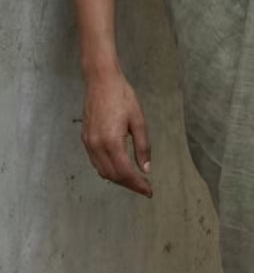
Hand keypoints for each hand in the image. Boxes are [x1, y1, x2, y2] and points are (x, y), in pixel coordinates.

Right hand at [81, 66, 152, 197]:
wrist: (101, 81)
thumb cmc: (122, 97)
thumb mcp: (139, 121)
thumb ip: (143, 147)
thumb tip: (145, 169)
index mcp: (112, 142)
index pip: (125, 172)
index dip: (138, 184)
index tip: (149, 191)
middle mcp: (97, 146)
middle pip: (112, 175)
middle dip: (129, 184)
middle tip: (144, 187)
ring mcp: (88, 143)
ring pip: (102, 171)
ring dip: (118, 179)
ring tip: (134, 181)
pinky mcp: (85, 139)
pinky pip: (96, 162)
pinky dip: (108, 170)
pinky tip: (119, 169)